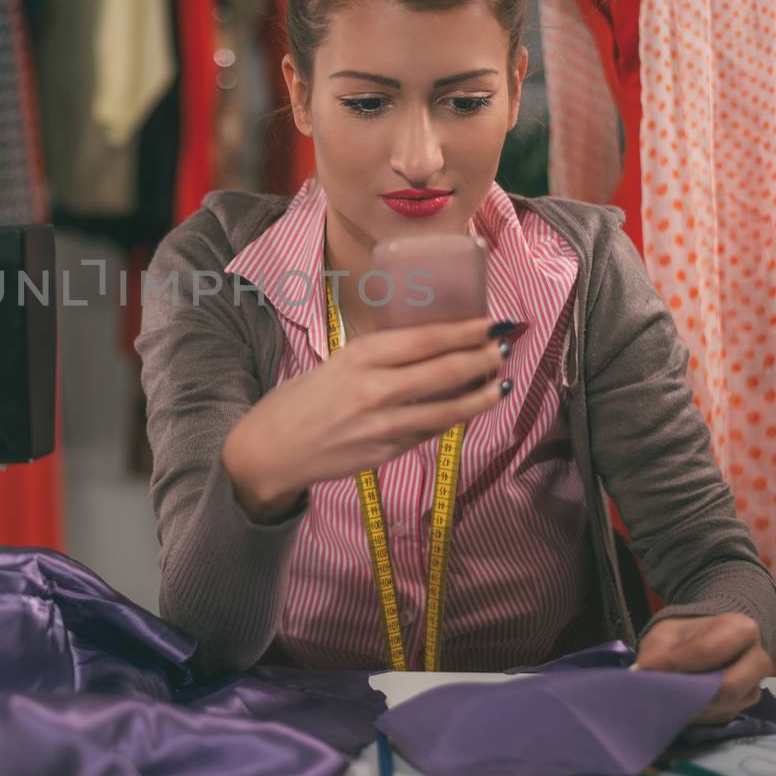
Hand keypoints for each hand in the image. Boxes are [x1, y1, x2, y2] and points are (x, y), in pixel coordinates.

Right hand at [223, 317, 510, 518]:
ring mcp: (383, 425)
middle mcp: (374, 389)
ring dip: (480, 395)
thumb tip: (425, 345)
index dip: (464, 331)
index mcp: (359, 357)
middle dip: (481, 357)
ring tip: (502, 383)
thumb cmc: (299, 402)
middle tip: (505, 346)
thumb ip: (377, 358)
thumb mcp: (335, 365)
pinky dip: (454, 418)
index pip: (425, 340)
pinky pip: (429, 432)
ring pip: (447, 409)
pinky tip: (470, 409)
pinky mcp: (386, 452)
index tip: (490, 323)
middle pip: (443, 371)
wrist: (270, 451)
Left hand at [634, 613, 770, 724]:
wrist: (705, 643)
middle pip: (729, 687)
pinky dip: (698, 714)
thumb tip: (643, 673)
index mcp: (741, 629)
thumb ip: (657, 652)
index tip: (650, 668)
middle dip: (692, 692)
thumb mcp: (665, 634)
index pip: (709, 651)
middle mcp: (758, 659)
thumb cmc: (685, 636)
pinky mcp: (745, 707)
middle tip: (663, 690)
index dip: (677, 662)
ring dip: (693, 706)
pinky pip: (722, 716)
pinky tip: (682, 705)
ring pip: (725, 706)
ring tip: (669, 697)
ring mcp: (755, 686)